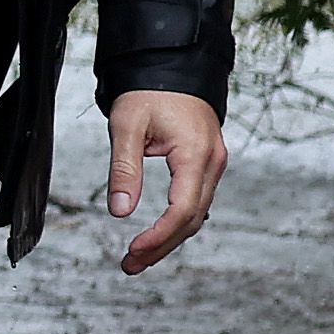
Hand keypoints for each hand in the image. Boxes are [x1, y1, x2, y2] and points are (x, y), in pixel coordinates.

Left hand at [102, 89, 225, 271]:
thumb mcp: (127, 127)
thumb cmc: (149, 92)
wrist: (172, 68)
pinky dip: (177, 222)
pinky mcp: (206, 164)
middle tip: (129, 266)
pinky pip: (196, 201)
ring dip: (169, 239)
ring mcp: (213, 164)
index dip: (158, 236)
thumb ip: (124, 169)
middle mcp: (212, 162)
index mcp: (195, 154)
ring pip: (196, 214)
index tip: (132, 251)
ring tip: (138, 258)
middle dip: (161, 246)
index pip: (182, 209)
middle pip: (192, 219)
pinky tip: (158, 235)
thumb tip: (119, 212)